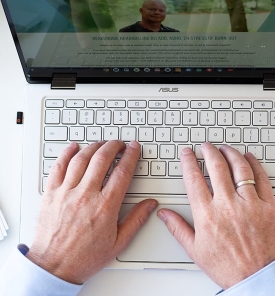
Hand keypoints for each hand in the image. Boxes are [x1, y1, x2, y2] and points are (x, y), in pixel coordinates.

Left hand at [26, 140, 157, 283]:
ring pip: (81, 158)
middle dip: (113, 146)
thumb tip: (150, 205)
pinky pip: (59, 166)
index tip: (133, 148)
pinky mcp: (51, 192)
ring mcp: (66, 192)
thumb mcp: (118, 243)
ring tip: (101, 144)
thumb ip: (136, 220)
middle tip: (119, 144)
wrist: (54, 266)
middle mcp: (85, 195)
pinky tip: (74, 147)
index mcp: (105, 207)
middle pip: (102, 159)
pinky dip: (67, 153)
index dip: (130, 156)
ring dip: (94, 147)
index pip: (122, 172)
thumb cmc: (84, 257)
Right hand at [158, 143, 274, 288]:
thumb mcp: (195, 249)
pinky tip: (248, 158)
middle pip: (216, 166)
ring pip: (239, 168)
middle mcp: (228, 205)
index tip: (187, 153)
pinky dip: (254, 165)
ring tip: (224, 148)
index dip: (188, 161)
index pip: (193, 178)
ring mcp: (250, 204)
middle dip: (208, 151)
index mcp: (207, 214)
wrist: (258, 280)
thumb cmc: (227, 267)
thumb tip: (163, 214)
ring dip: (230, 153)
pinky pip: (262, 179)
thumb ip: (177, 228)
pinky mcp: (269, 207)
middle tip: (205, 146)